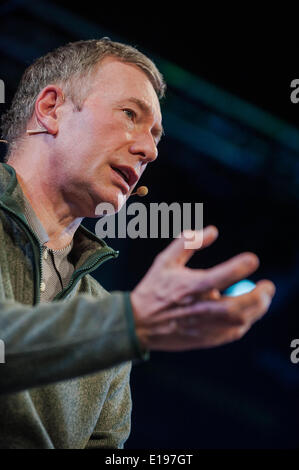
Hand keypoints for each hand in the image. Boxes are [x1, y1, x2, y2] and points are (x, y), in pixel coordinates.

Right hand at [130, 226, 275, 350]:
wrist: (139, 323)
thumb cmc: (154, 288)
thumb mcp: (166, 261)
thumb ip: (189, 242)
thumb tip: (213, 231)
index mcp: (190, 287)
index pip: (221, 275)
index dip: (240, 266)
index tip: (252, 260)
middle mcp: (199, 308)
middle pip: (238, 306)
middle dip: (259, 296)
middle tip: (268, 287)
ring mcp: (203, 327)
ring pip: (239, 322)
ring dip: (256, 310)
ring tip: (262, 299)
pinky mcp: (205, 339)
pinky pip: (232, 334)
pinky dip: (244, 323)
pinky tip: (246, 314)